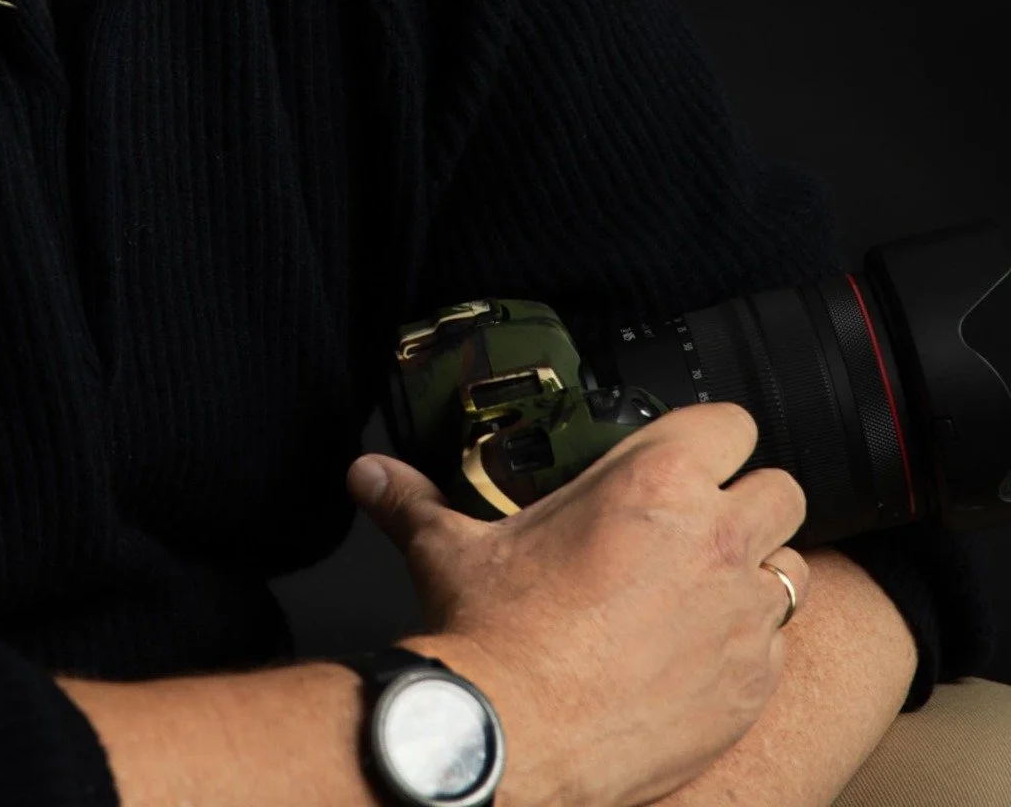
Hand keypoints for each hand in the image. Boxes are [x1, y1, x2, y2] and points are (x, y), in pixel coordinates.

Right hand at [347, 403, 809, 806]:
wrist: (516, 735)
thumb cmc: (492, 632)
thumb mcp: (448, 547)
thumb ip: (413, 500)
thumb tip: (367, 475)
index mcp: (653, 482)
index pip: (732, 424)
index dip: (710, 437)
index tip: (685, 458)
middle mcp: (714, 540)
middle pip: (783, 489)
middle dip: (747, 501)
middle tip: (698, 524)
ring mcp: (744, 616)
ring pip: (792, 567)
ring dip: (756, 571)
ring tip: (703, 589)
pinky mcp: (753, 684)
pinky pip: (779, 645)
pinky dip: (749, 643)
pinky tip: (697, 653)